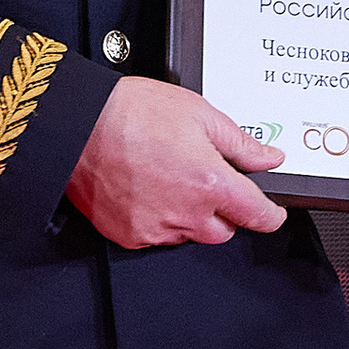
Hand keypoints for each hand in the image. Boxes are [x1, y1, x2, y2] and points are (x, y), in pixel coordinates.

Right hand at [66, 78, 287, 249]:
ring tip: (167, 178)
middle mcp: (185, 214)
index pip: (257, 216)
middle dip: (222, 210)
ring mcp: (155, 229)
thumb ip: (240, 143)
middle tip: (203, 179)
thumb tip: (268, 157)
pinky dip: (158, 220)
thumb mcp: (198, 113)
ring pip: (189, 235)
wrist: (77, 123)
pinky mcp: (128, 234)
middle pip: (223, 230)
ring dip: (189, 216)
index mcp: (209, 183)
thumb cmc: (131, 112)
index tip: (270, 211)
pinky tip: (146, 189)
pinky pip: (156, 237)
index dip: (269, 214)